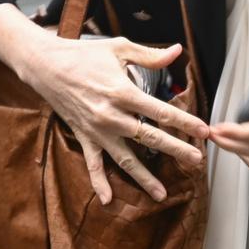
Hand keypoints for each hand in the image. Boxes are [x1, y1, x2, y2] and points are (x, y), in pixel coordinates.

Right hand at [27, 33, 208, 204]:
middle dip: (176, 150)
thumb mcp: (119, 48)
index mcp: (123, 92)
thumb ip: (150, 55)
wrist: (46, 65)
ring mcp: (97, 130)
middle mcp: (112, 116)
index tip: (203, 131)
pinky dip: (99, 182)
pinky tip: (108, 200)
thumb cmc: (85, 54)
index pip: (161, 111)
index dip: (184, 122)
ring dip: (144, 178)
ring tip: (162, 194)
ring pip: (125, 159)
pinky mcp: (84, 137)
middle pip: (150, 138)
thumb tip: (177, 51)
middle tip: (197, 161)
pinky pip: (93, 164)